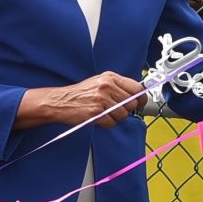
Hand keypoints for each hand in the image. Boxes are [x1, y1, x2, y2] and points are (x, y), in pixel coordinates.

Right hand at [25, 72, 148, 128]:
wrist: (61, 101)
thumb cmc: (80, 93)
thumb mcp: (100, 82)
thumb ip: (117, 86)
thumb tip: (137, 95)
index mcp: (110, 77)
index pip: (136, 87)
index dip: (141, 98)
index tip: (141, 103)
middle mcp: (107, 86)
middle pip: (131, 103)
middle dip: (127, 110)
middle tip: (117, 110)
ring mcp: (101, 99)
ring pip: (123, 115)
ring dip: (116, 118)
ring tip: (105, 113)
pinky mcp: (96, 112)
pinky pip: (112, 123)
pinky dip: (107, 124)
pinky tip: (99, 118)